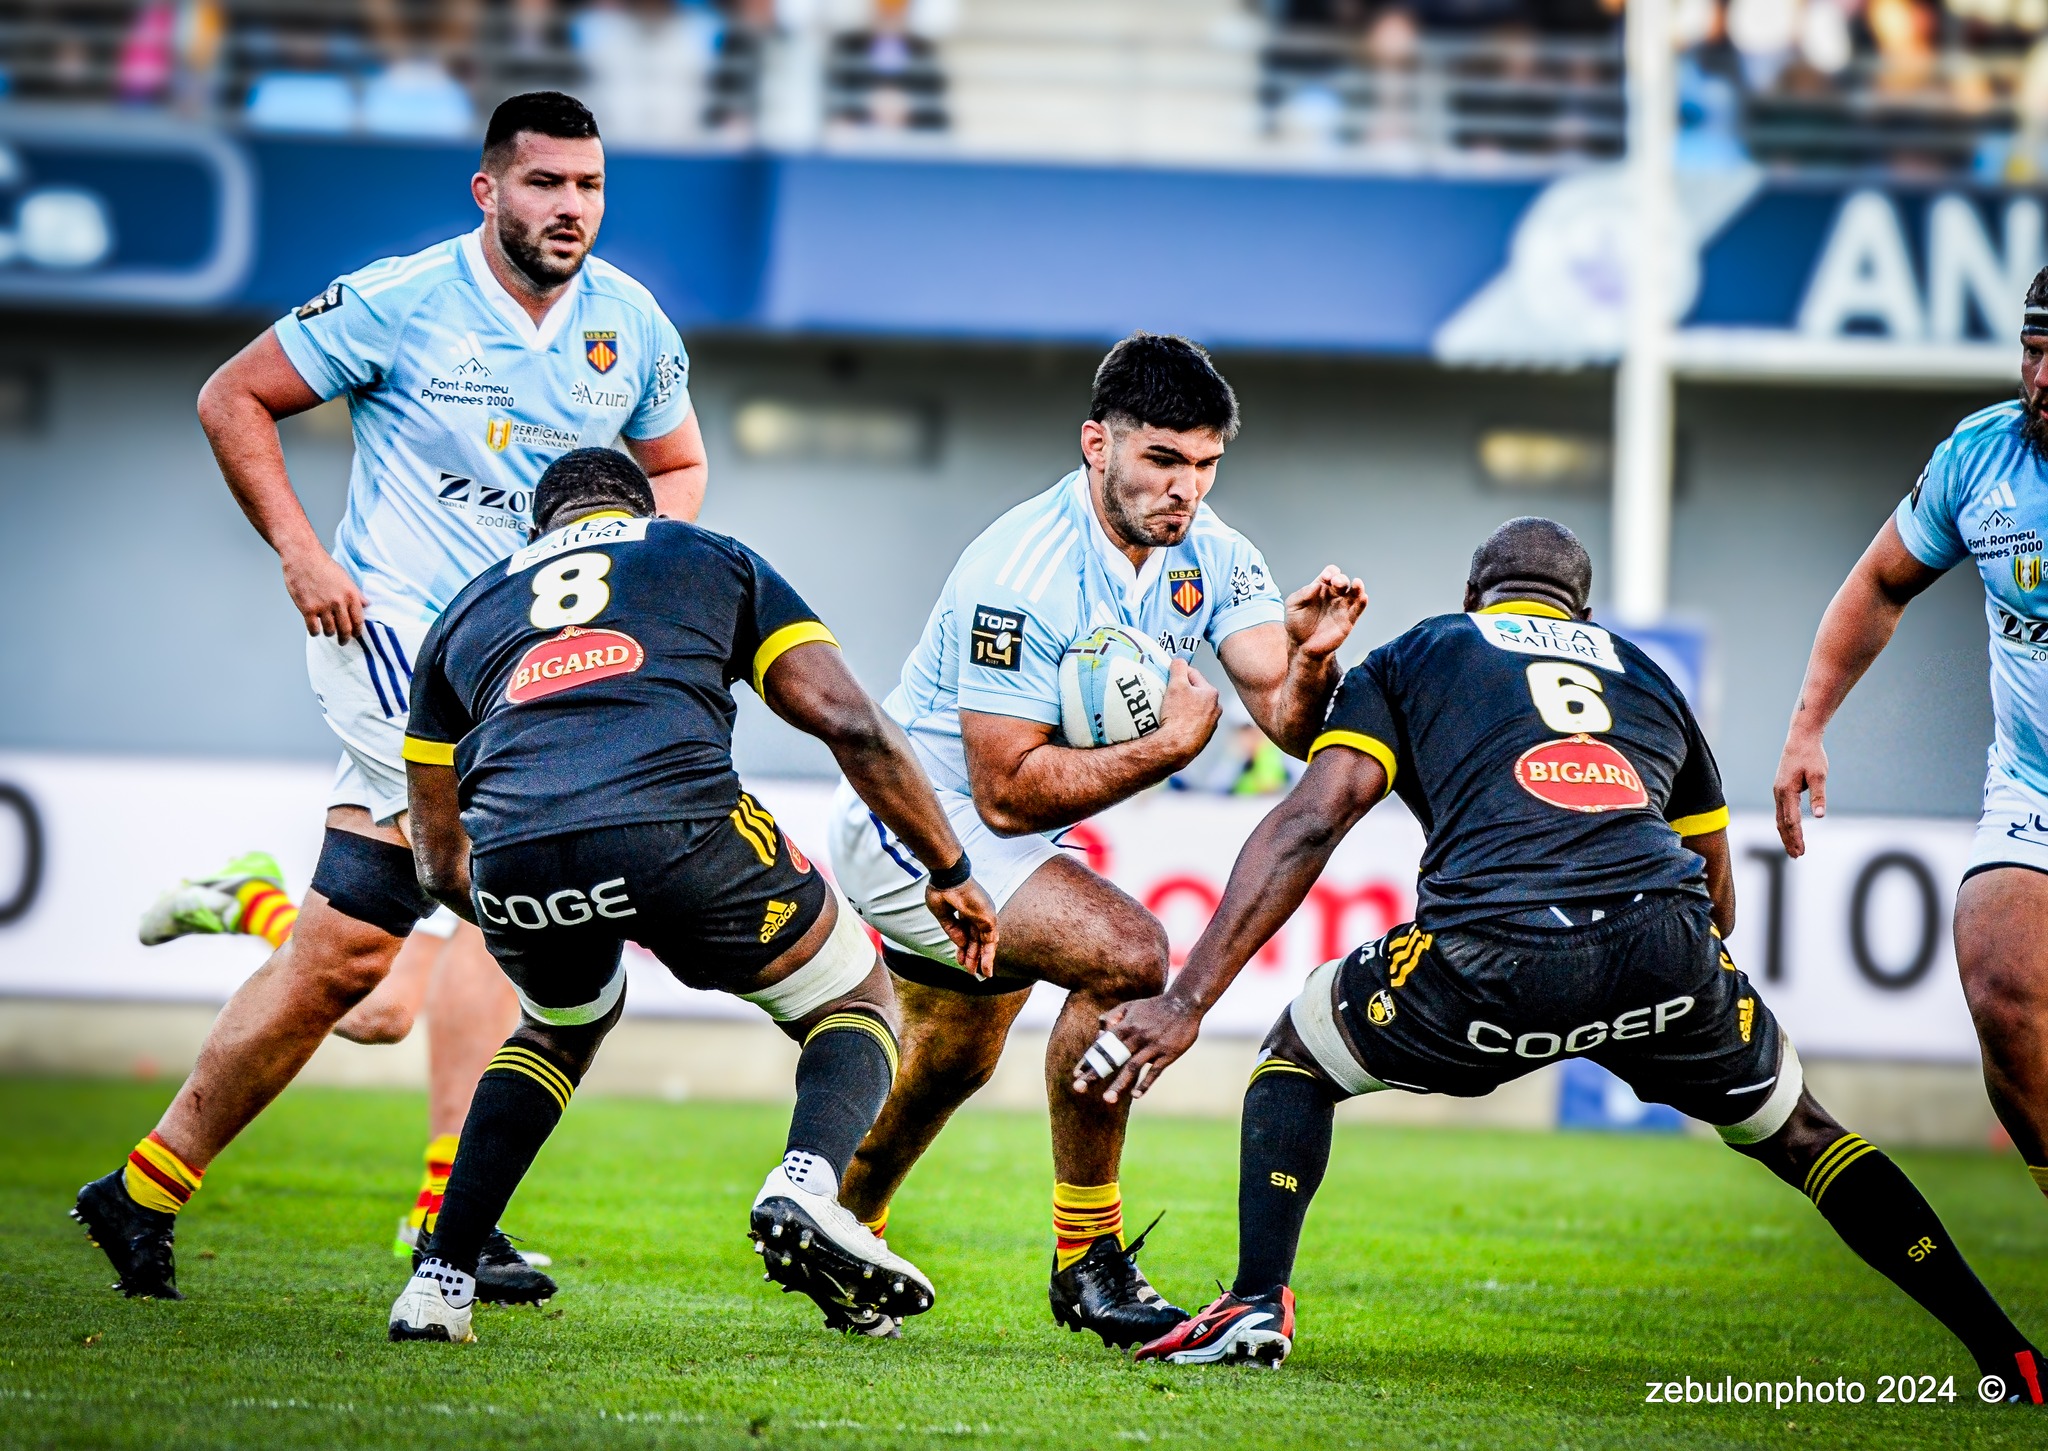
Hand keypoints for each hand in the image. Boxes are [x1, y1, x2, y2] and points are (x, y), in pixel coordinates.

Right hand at [282, 545, 365, 643]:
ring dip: (330, 634)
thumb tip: (367, 605)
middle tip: (343, 641)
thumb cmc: (324, 565)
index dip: (358, 631)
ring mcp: (323, 607)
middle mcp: (339, 602)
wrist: (303, 557)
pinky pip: (313, 629)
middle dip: (345, 638)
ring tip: (328, 632)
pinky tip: (315, 630)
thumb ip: (356, 594)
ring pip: (330, 630)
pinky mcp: (307, 609)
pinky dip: (315, 632)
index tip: (356, 635)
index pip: (359, 620)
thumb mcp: (345, 578)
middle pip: (346, 629)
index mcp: (351, 595)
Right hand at [926, 877, 999, 979]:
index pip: (968, 932)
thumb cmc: (941, 889)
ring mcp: (985, 915)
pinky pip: (990, 941)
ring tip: (979, 975)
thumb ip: (952, 930)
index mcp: (968, 909)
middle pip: (977, 939)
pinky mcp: (989, 919)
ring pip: (985, 942)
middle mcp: (979, 913)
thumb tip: (961, 945)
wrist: (947, 877)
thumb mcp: (943, 914)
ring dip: (982, 959)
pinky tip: (984, 968)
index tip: (960, 960)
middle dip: (973, 956)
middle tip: (971, 971)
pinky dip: (988, 956)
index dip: (963, 947)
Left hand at [1070, 994, 1201, 1104]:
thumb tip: (1099, 1029)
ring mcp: (1152, 1046)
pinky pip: (1155, 1071)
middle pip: (1112, 1058)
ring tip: (1107, 1099)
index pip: (1102, 1046)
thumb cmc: (1155, 1006)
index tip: (1076, 1075)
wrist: (1184, 1003)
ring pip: (1132, 1067)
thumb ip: (1113, 1016)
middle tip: (1079, 1088)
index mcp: (1125, 1026)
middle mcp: (1136, 1037)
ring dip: (1119, 1084)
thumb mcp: (1131, 1006)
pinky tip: (1135, 1095)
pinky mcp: (1168, 1054)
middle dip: (1095, 1074)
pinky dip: (1145, 1083)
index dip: (1089, 1060)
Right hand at [1157, 658, 1221, 766]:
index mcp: (1211, 693)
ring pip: (1194, 709)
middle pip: (1195, 693)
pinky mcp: (1203, 739)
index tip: (1168, 676)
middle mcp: (1215, 709)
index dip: (1178, 673)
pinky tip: (1174, 725)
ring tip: (1169, 711)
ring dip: (1183, 708)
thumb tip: (1179, 660)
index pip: (1193, 675)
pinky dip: (1184, 722)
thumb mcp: (1176, 685)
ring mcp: (1210, 725)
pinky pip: (1192, 724)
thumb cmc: (1178, 715)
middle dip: (1182, 692)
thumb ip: (1178, 668)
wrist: (1176, 747)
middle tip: (1167, 694)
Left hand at [1284, 566, 1368, 663]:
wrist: (1302, 646)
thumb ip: (1302, 594)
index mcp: (1321, 588)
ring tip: (1357, 583)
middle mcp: (1333, 595)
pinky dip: (1362, 602)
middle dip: (1341, 579)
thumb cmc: (1297, 624)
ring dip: (1357, 587)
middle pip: (1342, 581)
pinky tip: (1363, 597)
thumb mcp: (1292, 606)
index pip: (1330, 573)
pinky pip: (1358, 609)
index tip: (1325, 579)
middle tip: (1335, 583)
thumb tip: (1316, 585)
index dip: (1330, 572)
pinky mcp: (1348, 620)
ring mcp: (1342, 607)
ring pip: (1354, 592)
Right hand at [1773, 730, 1827, 857]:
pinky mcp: (1781, 790)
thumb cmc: (1811, 756)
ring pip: (1779, 819)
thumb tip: (1820, 816)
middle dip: (1789, 841)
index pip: (1791, 820)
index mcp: (1787, 791)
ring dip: (1786, 835)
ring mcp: (1778, 792)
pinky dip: (1784, 824)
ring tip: (1793, 849)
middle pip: (1782, 823)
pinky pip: (1781, 812)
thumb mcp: (1819, 775)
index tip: (1802, 850)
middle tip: (1797, 856)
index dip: (1797, 837)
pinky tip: (1790, 831)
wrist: (1800, 739)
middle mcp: (1779, 794)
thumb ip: (1819, 796)